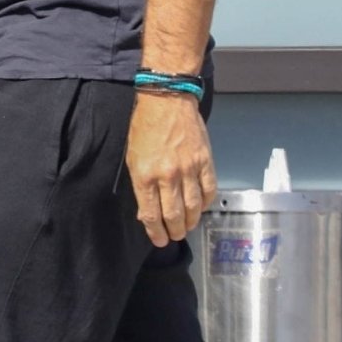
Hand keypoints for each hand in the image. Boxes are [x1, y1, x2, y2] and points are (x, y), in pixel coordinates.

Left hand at [125, 91, 219, 246]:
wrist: (166, 100)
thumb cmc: (144, 128)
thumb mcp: (132, 157)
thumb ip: (141, 185)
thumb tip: (147, 211)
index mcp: (145, 175)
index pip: (151, 214)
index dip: (156, 232)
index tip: (159, 240)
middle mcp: (168, 175)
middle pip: (174, 215)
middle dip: (174, 231)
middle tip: (175, 236)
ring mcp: (189, 169)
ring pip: (194, 207)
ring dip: (191, 222)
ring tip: (187, 226)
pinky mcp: (205, 161)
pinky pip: (209, 190)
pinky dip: (205, 203)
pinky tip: (201, 207)